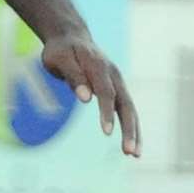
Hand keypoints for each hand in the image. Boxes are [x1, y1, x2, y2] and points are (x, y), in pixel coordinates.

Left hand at [41, 32, 140, 156]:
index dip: (106, 112)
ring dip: (134, 132)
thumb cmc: (61, 50)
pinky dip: (131, 127)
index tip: (106, 132)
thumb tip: (86, 99)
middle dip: (129, 129)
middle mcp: (113, 74)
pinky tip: (132, 146)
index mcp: (98, 65)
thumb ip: (73, 76)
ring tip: (134, 155)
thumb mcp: (59, 59)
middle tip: (129, 152)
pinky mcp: (117, 89)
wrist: (70, 37)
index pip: (105, 92)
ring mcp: (118, 82)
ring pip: (130, 109)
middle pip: (125, 104)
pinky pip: (127, 110)